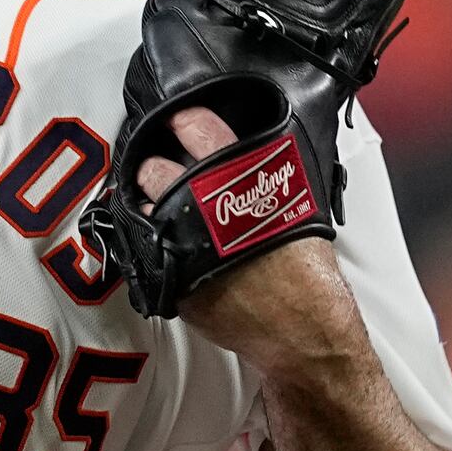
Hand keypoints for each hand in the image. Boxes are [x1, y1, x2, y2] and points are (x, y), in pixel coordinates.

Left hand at [137, 108, 368, 380]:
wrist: (303, 331)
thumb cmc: (308, 272)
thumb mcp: (297, 205)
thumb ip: (262, 178)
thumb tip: (244, 158)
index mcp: (238, 178)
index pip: (196, 127)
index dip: (182, 119)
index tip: (175, 119)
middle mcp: (202, 206)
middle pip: (154, 169)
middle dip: (153, 169)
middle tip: (161, 173)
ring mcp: (180, 244)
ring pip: (143, 210)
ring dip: (149, 208)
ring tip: (163, 212)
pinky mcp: (170, 281)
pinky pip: (148, 254)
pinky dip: (156, 248)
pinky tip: (171, 249)